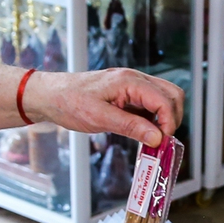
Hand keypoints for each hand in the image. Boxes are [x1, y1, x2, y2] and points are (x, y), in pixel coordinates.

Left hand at [26, 68, 185, 147]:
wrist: (50, 96)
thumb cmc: (69, 102)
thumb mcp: (99, 118)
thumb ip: (130, 127)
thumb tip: (157, 138)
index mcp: (129, 81)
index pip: (165, 100)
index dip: (169, 123)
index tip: (161, 143)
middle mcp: (135, 79)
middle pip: (173, 94)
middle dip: (173, 118)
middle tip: (162, 141)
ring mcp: (133, 85)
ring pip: (165, 97)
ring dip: (166, 118)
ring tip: (154, 139)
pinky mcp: (128, 93)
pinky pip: (151, 103)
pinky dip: (154, 118)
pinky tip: (144, 133)